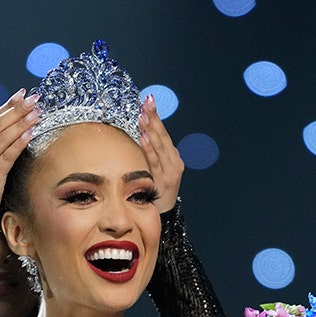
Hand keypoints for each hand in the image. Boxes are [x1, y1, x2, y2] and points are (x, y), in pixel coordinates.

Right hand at [0, 89, 40, 206]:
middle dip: (17, 110)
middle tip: (33, 99)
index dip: (8, 105)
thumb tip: (15, 120)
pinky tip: (29, 134)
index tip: (23, 94)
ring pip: (3, 137)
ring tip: (35, 113)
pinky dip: (18, 143)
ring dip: (21, 123)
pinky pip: (7, 156)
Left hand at [138, 94, 182, 212]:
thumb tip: (141, 135)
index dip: (156, 116)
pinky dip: (149, 147)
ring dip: (151, 129)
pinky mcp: (164, 179)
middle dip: (154, 117)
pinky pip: (155, 160)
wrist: (164, 215)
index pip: (163, 133)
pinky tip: (143, 136)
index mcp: (173, 157)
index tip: (148, 101)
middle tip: (146, 101)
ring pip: (160, 145)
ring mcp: (170, 170)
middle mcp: (174, 161)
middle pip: (163, 135)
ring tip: (143, 115)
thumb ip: (152, 155)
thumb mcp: (157, 171)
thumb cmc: (156, 191)